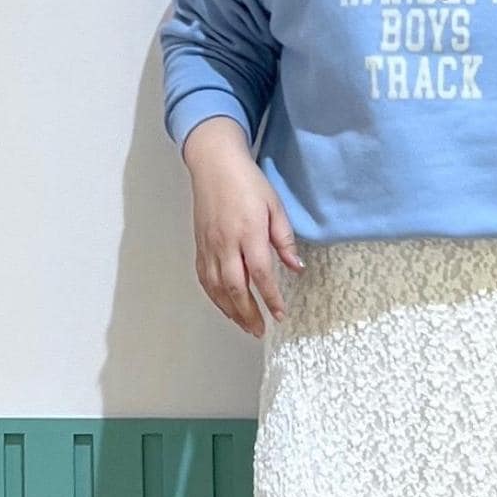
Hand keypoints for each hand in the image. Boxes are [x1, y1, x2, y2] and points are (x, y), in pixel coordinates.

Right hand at [182, 118, 302, 336]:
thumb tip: (296, 267)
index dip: (270, 297)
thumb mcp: (274, 206)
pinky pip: (205, 279)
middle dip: (248, 313)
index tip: (280, 315)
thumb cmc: (248, 183)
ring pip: (217, 287)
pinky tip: (226, 307)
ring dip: (231, 310)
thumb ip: (284, 239)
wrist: (214, 165)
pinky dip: (215, 297)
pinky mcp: (199, 246)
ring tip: (245, 326)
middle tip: (260, 331)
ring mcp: (209, 246)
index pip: (260, 273)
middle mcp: (225, 243)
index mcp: (248, 232)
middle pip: (235, 287)